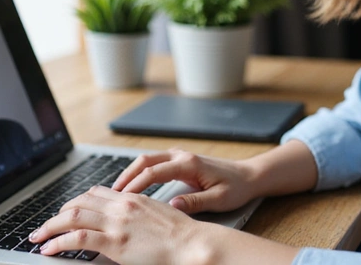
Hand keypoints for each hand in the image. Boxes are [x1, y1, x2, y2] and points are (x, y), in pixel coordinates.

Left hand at [29, 185, 214, 262]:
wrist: (194, 244)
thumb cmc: (182, 236)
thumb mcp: (157, 216)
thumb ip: (137, 216)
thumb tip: (125, 224)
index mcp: (132, 198)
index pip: (95, 193)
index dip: (75, 202)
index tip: (65, 213)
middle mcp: (121, 206)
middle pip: (79, 201)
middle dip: (58, 213)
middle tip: (46, 225)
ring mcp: (116, 223)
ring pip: (72, 216)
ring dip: (50, 227)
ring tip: (38, 237)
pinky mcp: (115, 242)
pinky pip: (77, 237)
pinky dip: (58, 242)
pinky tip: (49, 248)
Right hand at [113, 148, 256, 213]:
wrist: (250, 175)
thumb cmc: (237, 187)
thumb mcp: (219, 199)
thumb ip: (196, 202)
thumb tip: (173, 205)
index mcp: (189, 164)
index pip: (153, 172)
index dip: (135, 185)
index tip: (122, 198)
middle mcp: (182, 156)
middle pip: (144, 161)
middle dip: (125, 176)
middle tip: (110, 194)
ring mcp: (180, 156)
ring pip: (147, 159)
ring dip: (131, 172)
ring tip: (117, 190)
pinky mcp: (181, 160)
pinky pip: (154, 162)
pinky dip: (140, 171)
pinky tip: (133, 184)